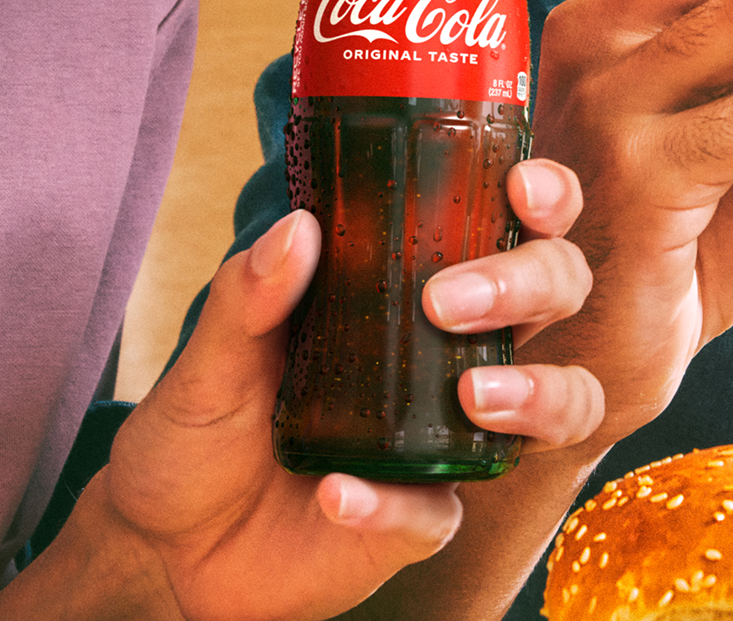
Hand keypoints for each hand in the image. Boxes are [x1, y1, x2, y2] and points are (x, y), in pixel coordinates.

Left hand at [9, 160, 598, 620]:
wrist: (168, 543)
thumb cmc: (203, 431)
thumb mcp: (211, 354)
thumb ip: (250, 293)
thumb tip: (298, 227)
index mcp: (414, 290)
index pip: (512, 227)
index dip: (546, 202)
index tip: (522, 189)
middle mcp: (451, 355)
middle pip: (557, 295)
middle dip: (531, 282)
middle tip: (450, 299)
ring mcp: (448, 440)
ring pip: (564, 404)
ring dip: (537, 391)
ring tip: (471, 392)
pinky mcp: (421, 521)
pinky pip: (441, 513)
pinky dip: (392, 504)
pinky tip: (337, 493)